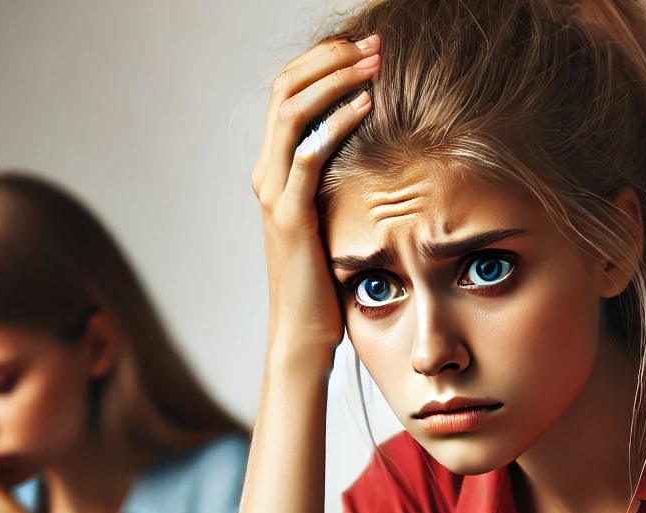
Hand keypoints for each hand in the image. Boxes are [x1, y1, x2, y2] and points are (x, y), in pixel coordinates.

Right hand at [253, 34, 379, 371]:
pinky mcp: (290, 217)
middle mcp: (267, 175)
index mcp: (274, 171)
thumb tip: (378, 150)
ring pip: (291, 111)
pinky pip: (309, 155)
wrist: (303, 334)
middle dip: (330, 58)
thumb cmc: (325, 283)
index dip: (321, 62)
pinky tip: (367, 105)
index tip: (362, 47)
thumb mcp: (332, 220)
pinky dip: (336, 122)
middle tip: (373, 44)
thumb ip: (340, 184)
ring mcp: (274, 195)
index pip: (287, 93)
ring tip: (373, 63)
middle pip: (285, 89)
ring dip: (334, 79)